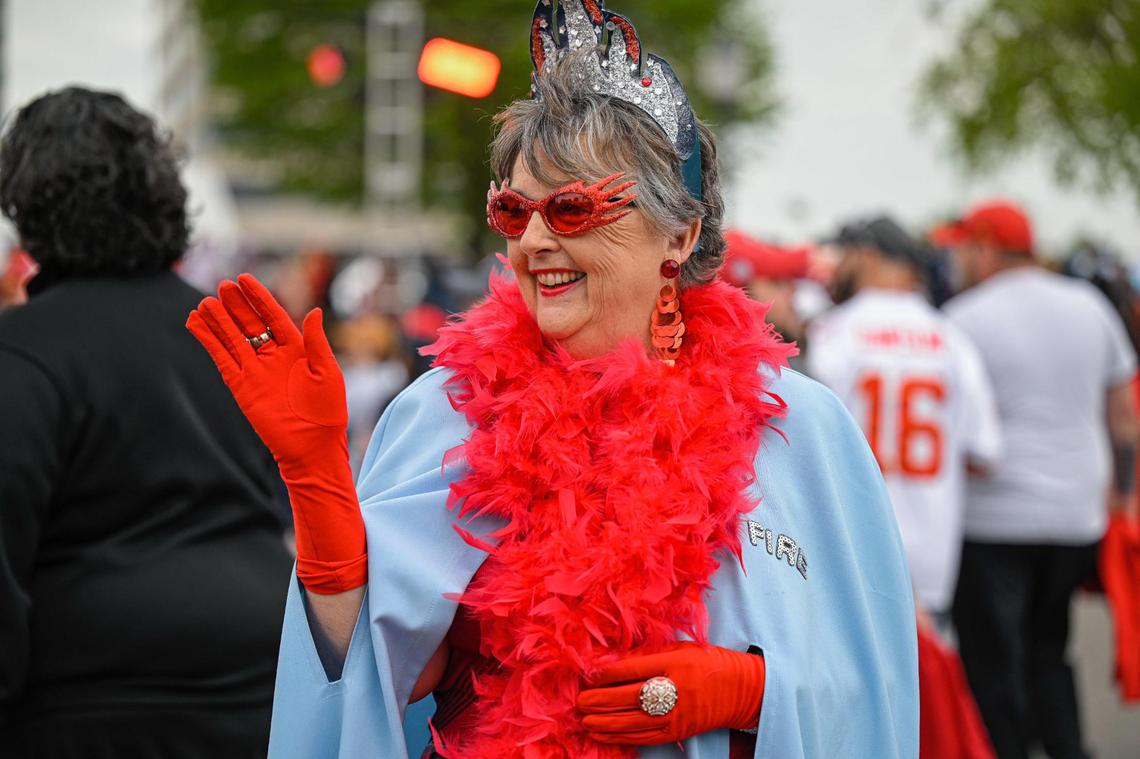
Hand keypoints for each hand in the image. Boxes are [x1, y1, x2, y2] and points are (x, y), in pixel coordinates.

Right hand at [187, 274, 366, 593]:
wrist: (313, 448)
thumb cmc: (327, 412)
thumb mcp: (326, 372)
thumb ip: (316, 342)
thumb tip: (314, 311)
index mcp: (297, 350)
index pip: (273, 316)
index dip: (259, 298)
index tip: (244, 278)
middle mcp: (273, 358)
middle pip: (250, 324)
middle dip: (236, 306)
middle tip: (221, 286)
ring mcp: (255, 372)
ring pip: (232, 339)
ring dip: (218, 321)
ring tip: (203, 302)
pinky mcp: (241, 387)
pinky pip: (221, 359)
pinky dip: (208, 342)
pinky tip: (196, 325)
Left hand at [578, 642, 764, 744]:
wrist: (741, 689)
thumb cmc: (707, 662)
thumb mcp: (680, 648)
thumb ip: (649, 655)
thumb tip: (613, 662)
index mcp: (675, 662)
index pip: (633, 668)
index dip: (607, 673)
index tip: (589, 675)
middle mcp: (675, 689)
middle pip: (629, 697)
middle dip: (600, 700)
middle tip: (579, 700)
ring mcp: (676, 714)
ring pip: (632, 720)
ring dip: (604, 721)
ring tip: (584, 718)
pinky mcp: (678, 731)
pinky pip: (643, 736)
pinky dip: (620, 736)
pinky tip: (602, 733)